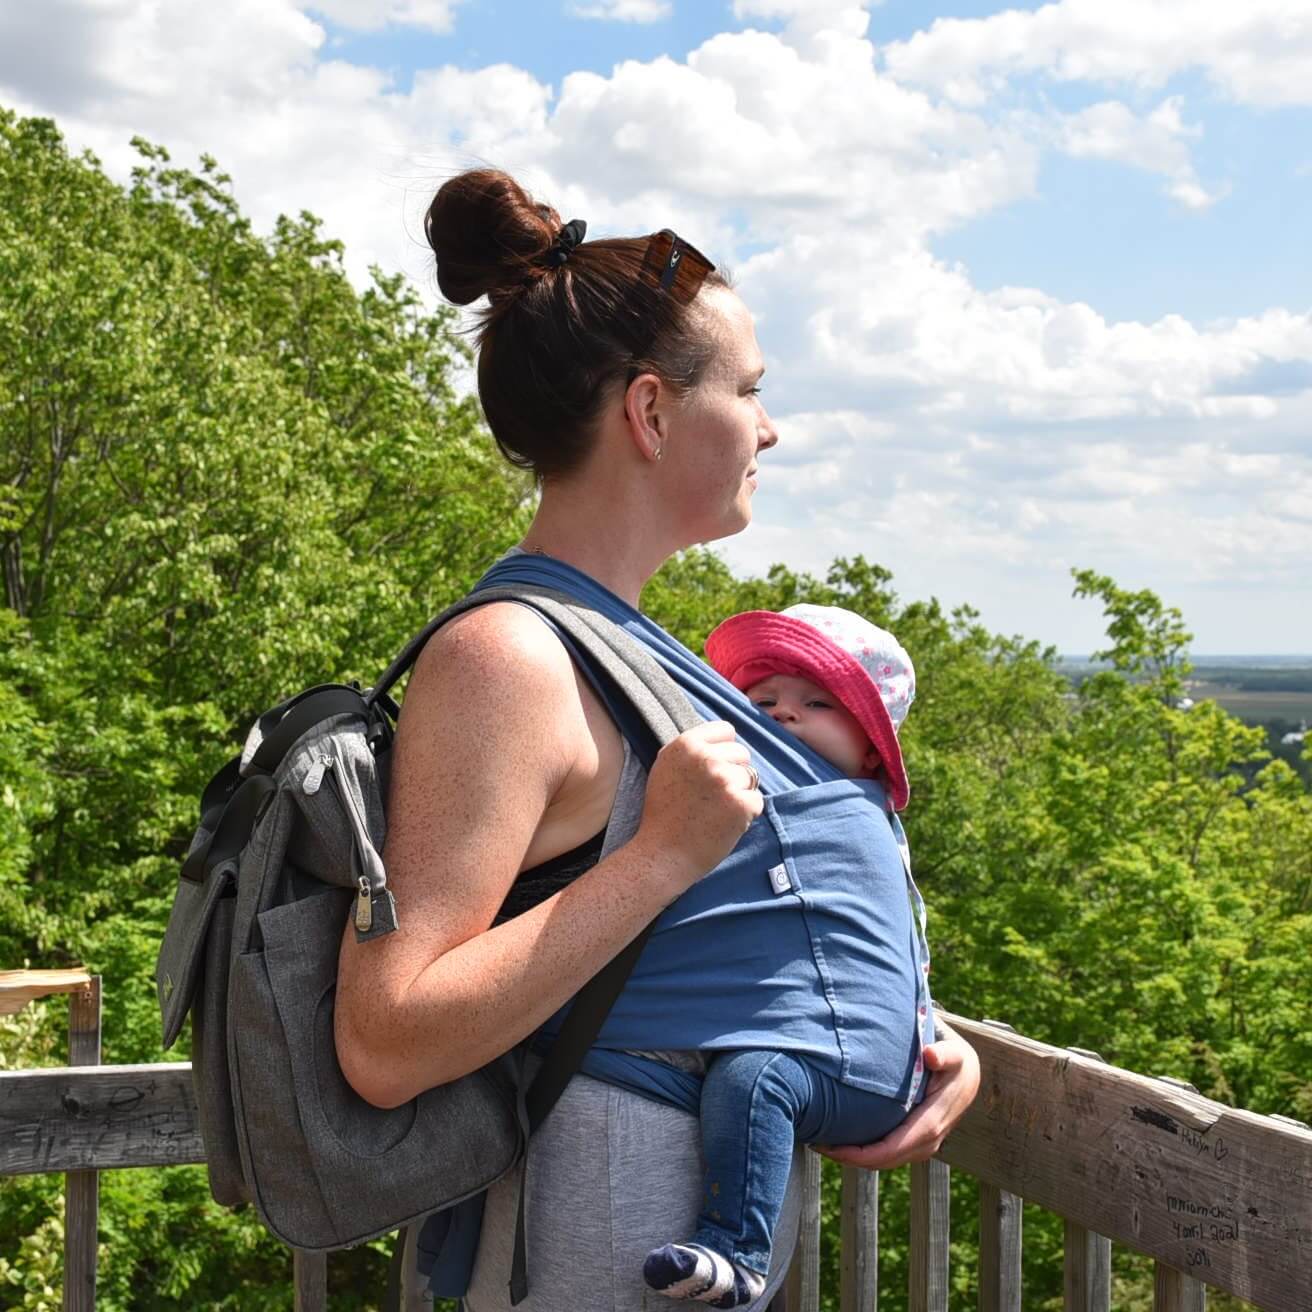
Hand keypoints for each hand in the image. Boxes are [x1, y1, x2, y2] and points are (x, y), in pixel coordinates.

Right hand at [634, 720, 762, 896]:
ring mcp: (725, 780)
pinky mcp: (741, 803)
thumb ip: (691, 749)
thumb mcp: (666, 768)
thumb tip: (721, 738)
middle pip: (742, 753)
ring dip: (739, 793)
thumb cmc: (664, 814)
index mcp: (686, 744)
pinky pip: (756, 800)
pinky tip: (723, 823)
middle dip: (733, 772)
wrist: (662, 853)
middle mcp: (706, 757)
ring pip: (751, 776)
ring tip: (715, 811)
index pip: (725, 730)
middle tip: (711, 796)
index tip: (713, 768)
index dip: (723, 750)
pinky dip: (746, 814)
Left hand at [816, 1032, 979, 1168]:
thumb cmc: (955, 1058)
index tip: (835, 1148)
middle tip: (816, 1143)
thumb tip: (930, 1054)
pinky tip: (844, 1142)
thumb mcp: (954, 1051)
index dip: (865, 1153)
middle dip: (852, 1158)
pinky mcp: (918, 1140)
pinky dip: (867, 1153)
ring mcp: (925, 1143)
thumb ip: (945, 1053)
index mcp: (934, 1121)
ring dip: (856, 1158)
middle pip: (886, 1159)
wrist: (968, 1071)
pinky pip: (890, 1153)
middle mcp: (931, 1139)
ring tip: (824, 1144)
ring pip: (887, 1160)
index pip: (895, 1146)